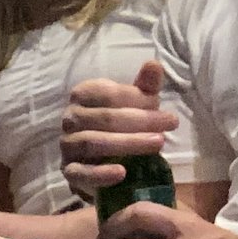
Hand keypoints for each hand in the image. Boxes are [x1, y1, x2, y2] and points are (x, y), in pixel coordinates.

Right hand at [60, 60, 176, 201]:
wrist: (102, 160)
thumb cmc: (122, 124)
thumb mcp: (136, 104)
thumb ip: (145, 86)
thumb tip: (154, 64)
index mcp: (83, 94)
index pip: (109, 94)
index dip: (138, 99)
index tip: (163, 106)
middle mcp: (70, 118)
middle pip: (105, 118)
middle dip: (141, 121)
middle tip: (170, 124)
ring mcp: (67, 145)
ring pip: (93, 143)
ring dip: (128, 143)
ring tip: (158, 144)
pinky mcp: (69, 172)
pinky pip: (81, 173)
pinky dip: (100, 173)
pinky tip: (122, 172)